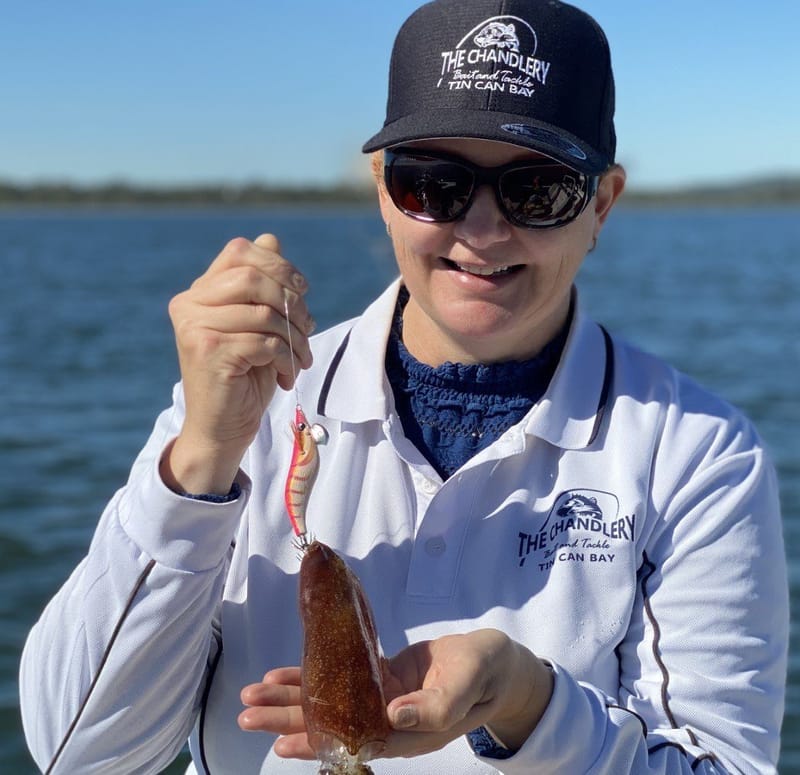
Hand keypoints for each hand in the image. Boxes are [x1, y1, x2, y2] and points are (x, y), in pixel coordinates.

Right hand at [161, 234, 313, 493]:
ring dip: (295, 335)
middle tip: (308, 328)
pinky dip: (286, 358)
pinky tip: (286, 375)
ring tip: (301, 357)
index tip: (302, 291)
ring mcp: (195, 328)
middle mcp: (189, 304)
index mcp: (199, 292)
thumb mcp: (257, 325)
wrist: (222, 428)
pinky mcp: (209, 352)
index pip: (240, 251)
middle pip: (253, 276)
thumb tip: (271, 239)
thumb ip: (262, 286)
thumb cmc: (244, 376)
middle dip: (292, 301)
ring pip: (264, 312)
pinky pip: (265, 342)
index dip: (278, 264)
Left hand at [238, 630, 552, 759]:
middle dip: (288, 720)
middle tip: (247, 713)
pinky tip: (285, 675)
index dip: (318, 743)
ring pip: (330, 702)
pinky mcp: (380, 680)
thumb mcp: (466, 686)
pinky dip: (314, 676)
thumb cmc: (483, 674)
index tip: (281, 744)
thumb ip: (434, 707)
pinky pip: (341, 680)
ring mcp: (382, 701)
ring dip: (292, 698)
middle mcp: (388, 722)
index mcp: (408, 733)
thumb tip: (394, 717)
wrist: (491, 661)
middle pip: (331, 725)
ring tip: (253, 693)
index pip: (354, 742)